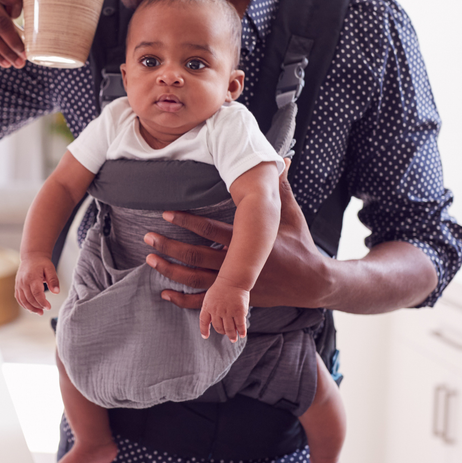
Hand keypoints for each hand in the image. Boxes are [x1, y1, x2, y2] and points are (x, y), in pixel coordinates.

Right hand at [15, 256, 59, 314]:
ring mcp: (19, 284)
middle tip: (45, 309)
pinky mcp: (17, 286)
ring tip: (39, 312)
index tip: (48, 307)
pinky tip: (31, 308)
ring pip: (23, 300)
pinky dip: (24, 305)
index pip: (36, 293)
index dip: (42, 302)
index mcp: (32, 277)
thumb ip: (54, 280)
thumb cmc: (42, 263)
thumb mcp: (50, 269)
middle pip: (29, 298)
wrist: (31, 256)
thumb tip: (56, 292)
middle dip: (38, 306)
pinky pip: (19, 298)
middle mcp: (24, 281)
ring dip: (31, 308)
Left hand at [147, 160, 332, 309]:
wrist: (313, 283)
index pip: (211, 231)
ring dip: (170, 271)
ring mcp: (237, 286)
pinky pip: (206, 302)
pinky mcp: (237, 299)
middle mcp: (240, 265)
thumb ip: (281, 188)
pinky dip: (183, 300)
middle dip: (170, 247)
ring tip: (150, 259)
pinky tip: (164, 293)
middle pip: (197, 256)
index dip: (187, 222)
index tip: (166, 214)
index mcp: (250, 243)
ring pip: (196, 280)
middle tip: (148, 236)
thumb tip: (281, 159)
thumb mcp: (292, 215)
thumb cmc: (300, 244)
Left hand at [200, 281, 249, 340]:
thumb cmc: (222, 288)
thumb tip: (210, 321)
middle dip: (222, 332)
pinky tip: (242, 334)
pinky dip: (241, 331)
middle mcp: (217, 311)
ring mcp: (228, 312)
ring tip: (233, 339)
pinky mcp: (239, 312)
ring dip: (231, 335)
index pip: (203, 322)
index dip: (204, 330)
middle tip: (226, 334)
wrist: (233, 279)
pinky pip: (240, 325)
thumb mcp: (210, 297)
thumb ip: (209, 308)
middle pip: (218, 327)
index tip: (205, 336)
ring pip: (229, 329)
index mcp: (208, 307)